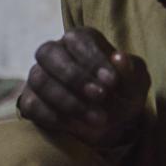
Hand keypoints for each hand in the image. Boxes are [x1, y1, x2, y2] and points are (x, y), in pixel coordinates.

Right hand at [17, 27, 150, 147]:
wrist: (108, 123)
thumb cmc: (122, 93)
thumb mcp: (135, 83)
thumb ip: (130, 71)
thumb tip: (119, 58)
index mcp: (80, 40)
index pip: (77, 39)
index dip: (92, 59)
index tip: (112, 82)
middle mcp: (54, 53)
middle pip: (48, 52)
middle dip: (74, 76)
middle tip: (100, 96)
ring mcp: (38, 76)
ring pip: (39, 80)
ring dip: (68, 100)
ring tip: (96, 118)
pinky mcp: (30, 100)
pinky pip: (32, 104)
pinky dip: (54, 117)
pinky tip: (76, 126)